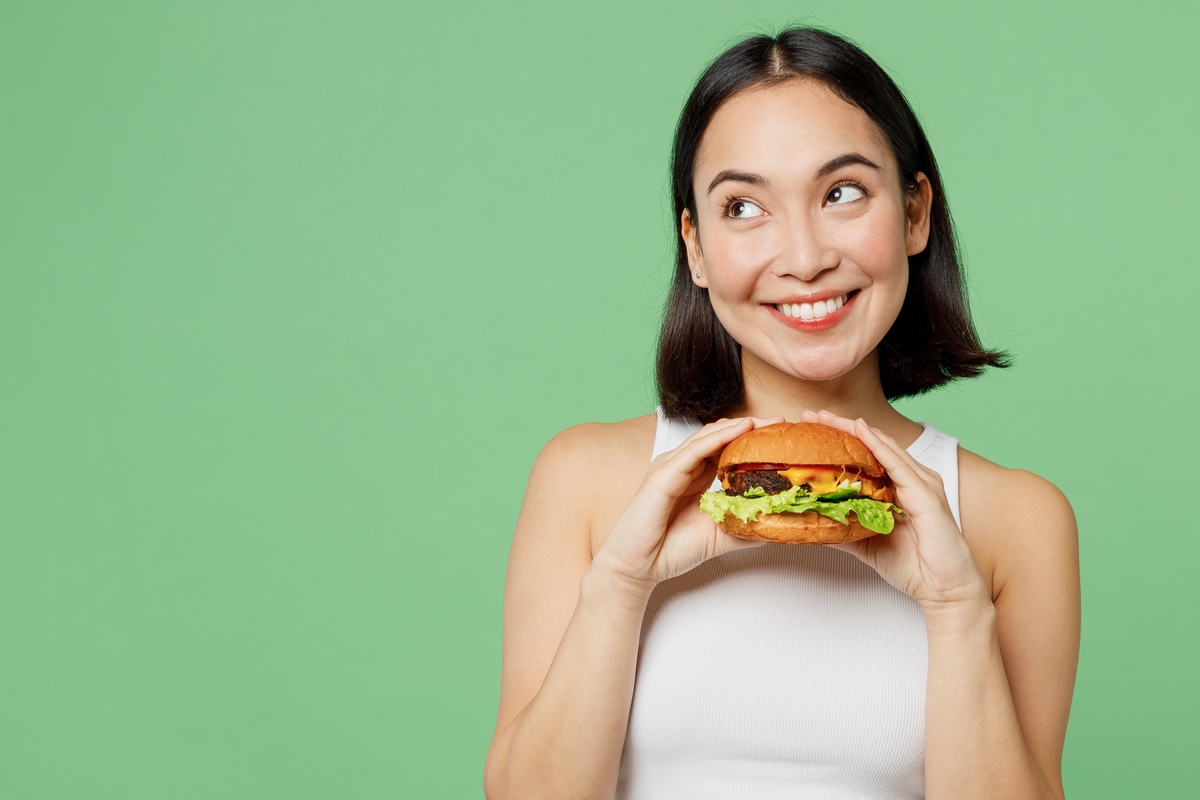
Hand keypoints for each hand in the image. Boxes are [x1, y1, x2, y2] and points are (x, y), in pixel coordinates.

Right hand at [592, 416, 782, 590]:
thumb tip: (777, 523)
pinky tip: (741, 430)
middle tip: (780, 423)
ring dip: (739, 427)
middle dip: (751, 427)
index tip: (780, 438)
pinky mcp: (662, 475)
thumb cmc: (670, 550)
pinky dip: (719, 438)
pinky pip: (694, 451)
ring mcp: (670, 467)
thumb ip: (745, 526)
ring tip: (766, 423)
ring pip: (708, 437)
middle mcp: (681, 466)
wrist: (638, 568)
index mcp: (693, 476)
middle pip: (718, 436)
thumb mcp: (720, 535)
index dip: (751, 440)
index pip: (725, 447)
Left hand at [800, 409, 988, 611]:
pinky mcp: (928, 497)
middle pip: (873, 444)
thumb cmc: (913, 566)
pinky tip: (862, 432)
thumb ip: (843, 527)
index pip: (866, 454)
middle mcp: (913, 480)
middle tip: (812, 414)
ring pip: (884, 448)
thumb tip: (812, 520)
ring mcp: (923, 485)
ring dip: (854, 430)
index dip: (839, 439)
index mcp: (900, 487)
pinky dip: (879, 447)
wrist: (945, 592)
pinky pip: (900, 466)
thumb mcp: (866, 543)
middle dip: (841, 427)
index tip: (810, 428)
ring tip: (828, 418)